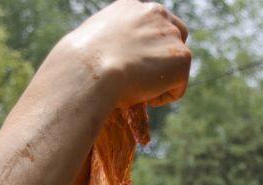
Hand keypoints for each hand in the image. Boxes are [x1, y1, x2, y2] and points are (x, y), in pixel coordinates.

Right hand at [52, 0, 190, 108]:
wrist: (90, 71)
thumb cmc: (80, 65)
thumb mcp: (91, 45)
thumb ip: (108, 45)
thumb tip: (105, 61)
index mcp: (130, 6)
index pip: (150, 22)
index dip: (146, 46)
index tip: (133, 64)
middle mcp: (154, 13)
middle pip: (174, 36)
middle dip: (163, 58)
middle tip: (142, 80)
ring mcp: (171, 35)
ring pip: (174, 64)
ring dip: (159, 80)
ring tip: (134, 90)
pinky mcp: (182, 58)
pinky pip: (177, 87)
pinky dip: (162, 97)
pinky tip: (141, 97)